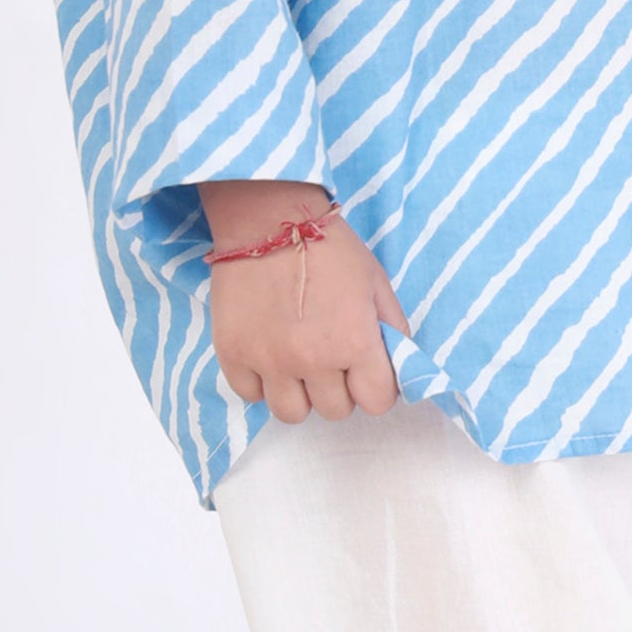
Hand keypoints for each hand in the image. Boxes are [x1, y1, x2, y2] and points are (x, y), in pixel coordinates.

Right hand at [198, 180, 409, 420]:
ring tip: (298, 361)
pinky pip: (251, 395)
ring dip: (300, 393)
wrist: (267, 218)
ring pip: (292, 413)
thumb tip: (399, 367)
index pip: (377, 403)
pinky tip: (268, 352)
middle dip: (339, 387)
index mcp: (354, 342)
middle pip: (335, 411)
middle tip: (330, 355)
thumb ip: (393, 330)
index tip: (366, 369)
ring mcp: (269, 360)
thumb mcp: (376, 282)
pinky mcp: (233, 353)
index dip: (375, 386)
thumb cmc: (329, 247)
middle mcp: (313, 359)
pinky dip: (261, 381)